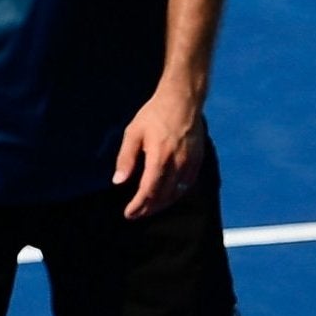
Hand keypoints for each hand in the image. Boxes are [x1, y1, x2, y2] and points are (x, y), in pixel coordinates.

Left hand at [114, 87, 205, 219]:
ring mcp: (190, 163)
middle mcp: (177, 163)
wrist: (182, 100)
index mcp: (159, 157)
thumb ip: (126, 159)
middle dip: (148, 209)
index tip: (128, 213)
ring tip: (149, 209)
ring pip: (176, 193)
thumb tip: (118, 181)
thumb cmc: (154, 114)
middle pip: (163, 196)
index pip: (148, 190)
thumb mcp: (133, 132)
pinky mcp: (197, 161)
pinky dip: (176, 194)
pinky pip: (187, 185)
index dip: (138, 205)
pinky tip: (167, 196)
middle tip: (135, 215)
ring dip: (161, 204)